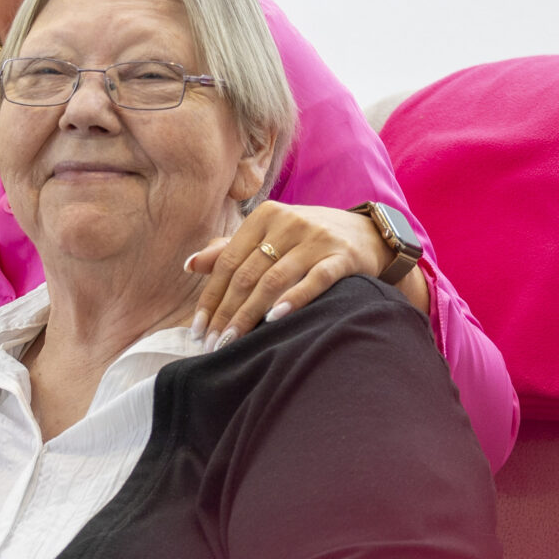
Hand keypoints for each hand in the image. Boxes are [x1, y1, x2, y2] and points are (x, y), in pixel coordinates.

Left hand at [188, 202, 423, 346]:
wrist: (368, 234)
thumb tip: (191, 264)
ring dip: (250, 314)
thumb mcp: (270, 236)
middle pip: (248, 273)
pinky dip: (294, 299)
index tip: (197, 329)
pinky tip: (275, 319)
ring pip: (274, 279)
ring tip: (233, 341)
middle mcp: (289, 222)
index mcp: (265, 215)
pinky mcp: (343, 256)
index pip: (228, 261)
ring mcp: (317, 239)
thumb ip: (231, 249)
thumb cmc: (308, 239)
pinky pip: (315, 280)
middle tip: (212, 343)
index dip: (211, 297)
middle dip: (226, 312)